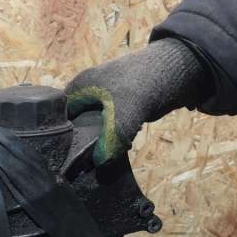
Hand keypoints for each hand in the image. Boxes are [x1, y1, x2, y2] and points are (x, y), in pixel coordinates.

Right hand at [65, 38, 208, 164]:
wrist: (179, 69)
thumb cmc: (143, 84)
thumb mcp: (124, 115)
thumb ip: (110, 140)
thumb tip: (100, 164)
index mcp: (78, 87)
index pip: (56, 117)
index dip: (58, 138)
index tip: (63, 159)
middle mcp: (86, 92)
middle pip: (73, 124)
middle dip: (76, 143)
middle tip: (77, 167)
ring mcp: (102, 99)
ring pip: (90, 127)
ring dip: (94, 144)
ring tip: (91, 165)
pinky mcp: (118, 107)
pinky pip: (106, 127)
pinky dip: (107, 139)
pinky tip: (108, 153)